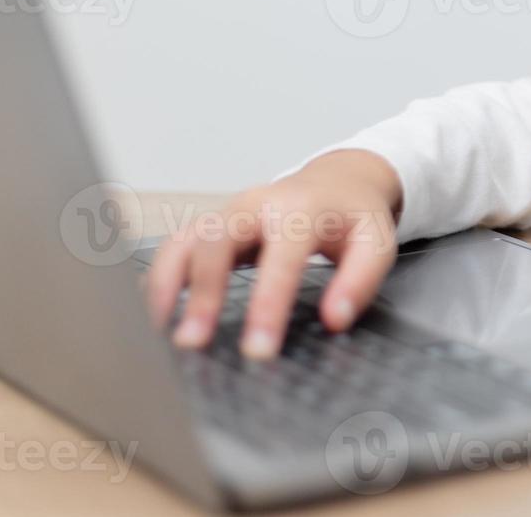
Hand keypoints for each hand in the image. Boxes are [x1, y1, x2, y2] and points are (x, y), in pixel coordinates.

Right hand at [146, 150, 401, 359]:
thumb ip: (360, 281)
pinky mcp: (212, 223)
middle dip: (203, 294)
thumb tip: (336, 319)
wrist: (339, 181)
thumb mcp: (377, 243)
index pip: (281, 260)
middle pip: (218, 242)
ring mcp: (228, 212)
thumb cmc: (354, 217)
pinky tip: (154, 313)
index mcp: (301, 211)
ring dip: (167, 287)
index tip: (257, 350)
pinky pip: (175, 247)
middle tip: (192, 343)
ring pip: (185, 241)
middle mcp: (256, 205)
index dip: (267, 305)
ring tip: (158, 334)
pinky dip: (159, 278)